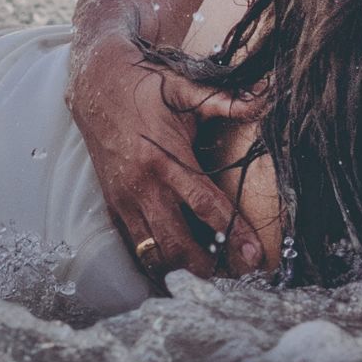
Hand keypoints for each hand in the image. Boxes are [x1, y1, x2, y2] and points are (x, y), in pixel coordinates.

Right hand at [66, 33, 264, 279]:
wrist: (94, 85)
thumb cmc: (145, 86)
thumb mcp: (185, 88)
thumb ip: (226, 100)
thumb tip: (266, 97)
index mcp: (164, 159)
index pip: (206, 205)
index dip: (233, 232)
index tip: (254, 254)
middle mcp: (142, 185)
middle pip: (176, 243)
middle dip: (207, 266)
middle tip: (237, 276)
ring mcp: (124, 199)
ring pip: (153, 252)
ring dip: (182, 268)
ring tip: (213, 275)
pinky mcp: (114, 205)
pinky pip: (135, 245)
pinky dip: (157, 260)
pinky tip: (179, 266)